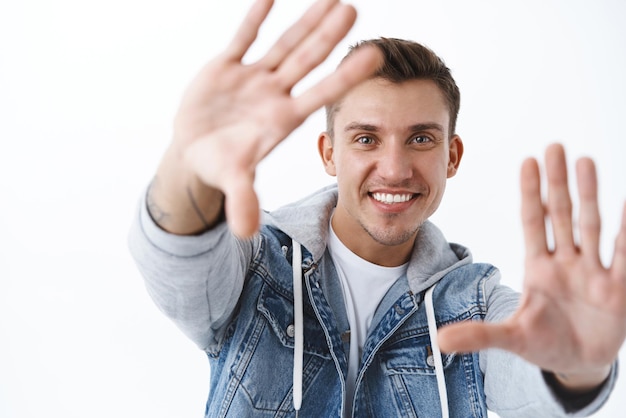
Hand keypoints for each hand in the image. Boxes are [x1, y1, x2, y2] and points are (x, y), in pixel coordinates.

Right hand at [162, 0, 379, 236]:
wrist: (196, 151)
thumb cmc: (220, 165)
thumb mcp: (232, 180)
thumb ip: (243, 199)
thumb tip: (245, 233)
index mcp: (282, 119)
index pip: (319, 94)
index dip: (344, 76)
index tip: (374, 57)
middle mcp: (274, 94)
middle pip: (307, 60)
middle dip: (327, 36)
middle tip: (354, 9)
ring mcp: (253, 78)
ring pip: (284, 44)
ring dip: (304, 22)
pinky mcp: (226, 67)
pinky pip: (243, 37)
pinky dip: (255, 18)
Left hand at [438, 143, 625, 390]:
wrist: (578, 364)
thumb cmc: (544, 343)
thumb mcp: (510, 338)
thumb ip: (479, 335)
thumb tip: (439, 340)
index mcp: (538, 268)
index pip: (533, 222)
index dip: (530, 193)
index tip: (527, 161)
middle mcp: (566, 263)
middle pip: (561, 214)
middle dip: (557, 182)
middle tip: (554, 145)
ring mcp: (593, 273)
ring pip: (591, 226)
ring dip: (589, 195)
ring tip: (585, 161)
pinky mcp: (618, 290)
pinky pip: (624, 255)